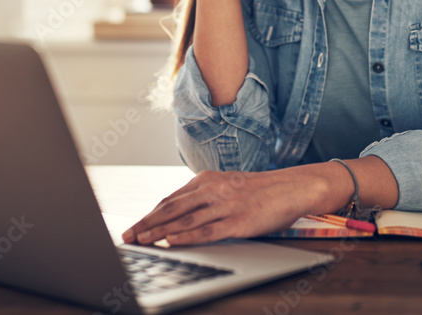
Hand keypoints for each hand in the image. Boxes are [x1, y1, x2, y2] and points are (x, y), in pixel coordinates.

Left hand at [121, 168, 323, 246]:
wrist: (292, 188)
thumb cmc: (259, 190)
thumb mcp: (227, 186)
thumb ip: (203, 196)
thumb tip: (178, 214)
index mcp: (207, 180)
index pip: (171, 199)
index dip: (150, 214)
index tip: (134, 226)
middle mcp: (213, 189)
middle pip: (171, 208)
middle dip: (147, 223)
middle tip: (129, 236)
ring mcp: (225, 204)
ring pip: (185, 219)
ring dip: (160, 231)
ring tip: (143, 240)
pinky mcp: (239, 220)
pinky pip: (207, 230)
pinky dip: (187, 236)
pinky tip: (173, 241)